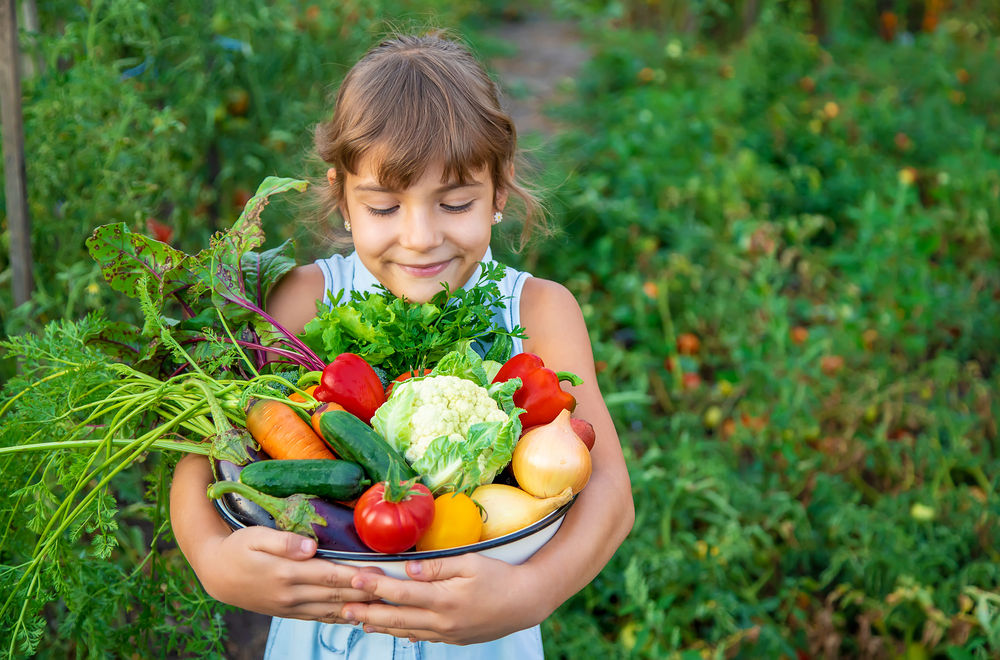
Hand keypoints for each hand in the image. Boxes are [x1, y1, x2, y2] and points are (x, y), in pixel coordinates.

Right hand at [197, 525, 382, 622]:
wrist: (216, 574)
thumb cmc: (238, 548)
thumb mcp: (255, 537)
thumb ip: (283, 541)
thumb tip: (309, 546)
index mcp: (286, 573)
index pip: (331, 575)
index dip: (357, 575)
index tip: (381, 573)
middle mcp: (291, 594)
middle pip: (337, 594)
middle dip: (367, 592)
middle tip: (393, 589)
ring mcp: (290, 606)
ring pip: (331, 609)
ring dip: (359, 607)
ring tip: (384, 604)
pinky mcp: (288, 612)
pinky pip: (319, 617)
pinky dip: (340, 617)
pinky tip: (358, 615)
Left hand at [340, 555, 547, 644]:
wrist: (526, 602)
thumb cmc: (500, 576)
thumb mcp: (471, 563)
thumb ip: (438, 566)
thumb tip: (409, 569)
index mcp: (444, 599)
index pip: (401, 592)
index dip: (376, 586)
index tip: (355, 579)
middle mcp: (442, 620)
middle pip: (397, 616)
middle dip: (368, 611)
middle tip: (343, 606)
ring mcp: (447, 633)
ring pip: (407, 630)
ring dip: (381, 625)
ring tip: (360, 621)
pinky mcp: (454, 638)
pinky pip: (423, 637)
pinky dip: (404, 632)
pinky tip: (393, 629)